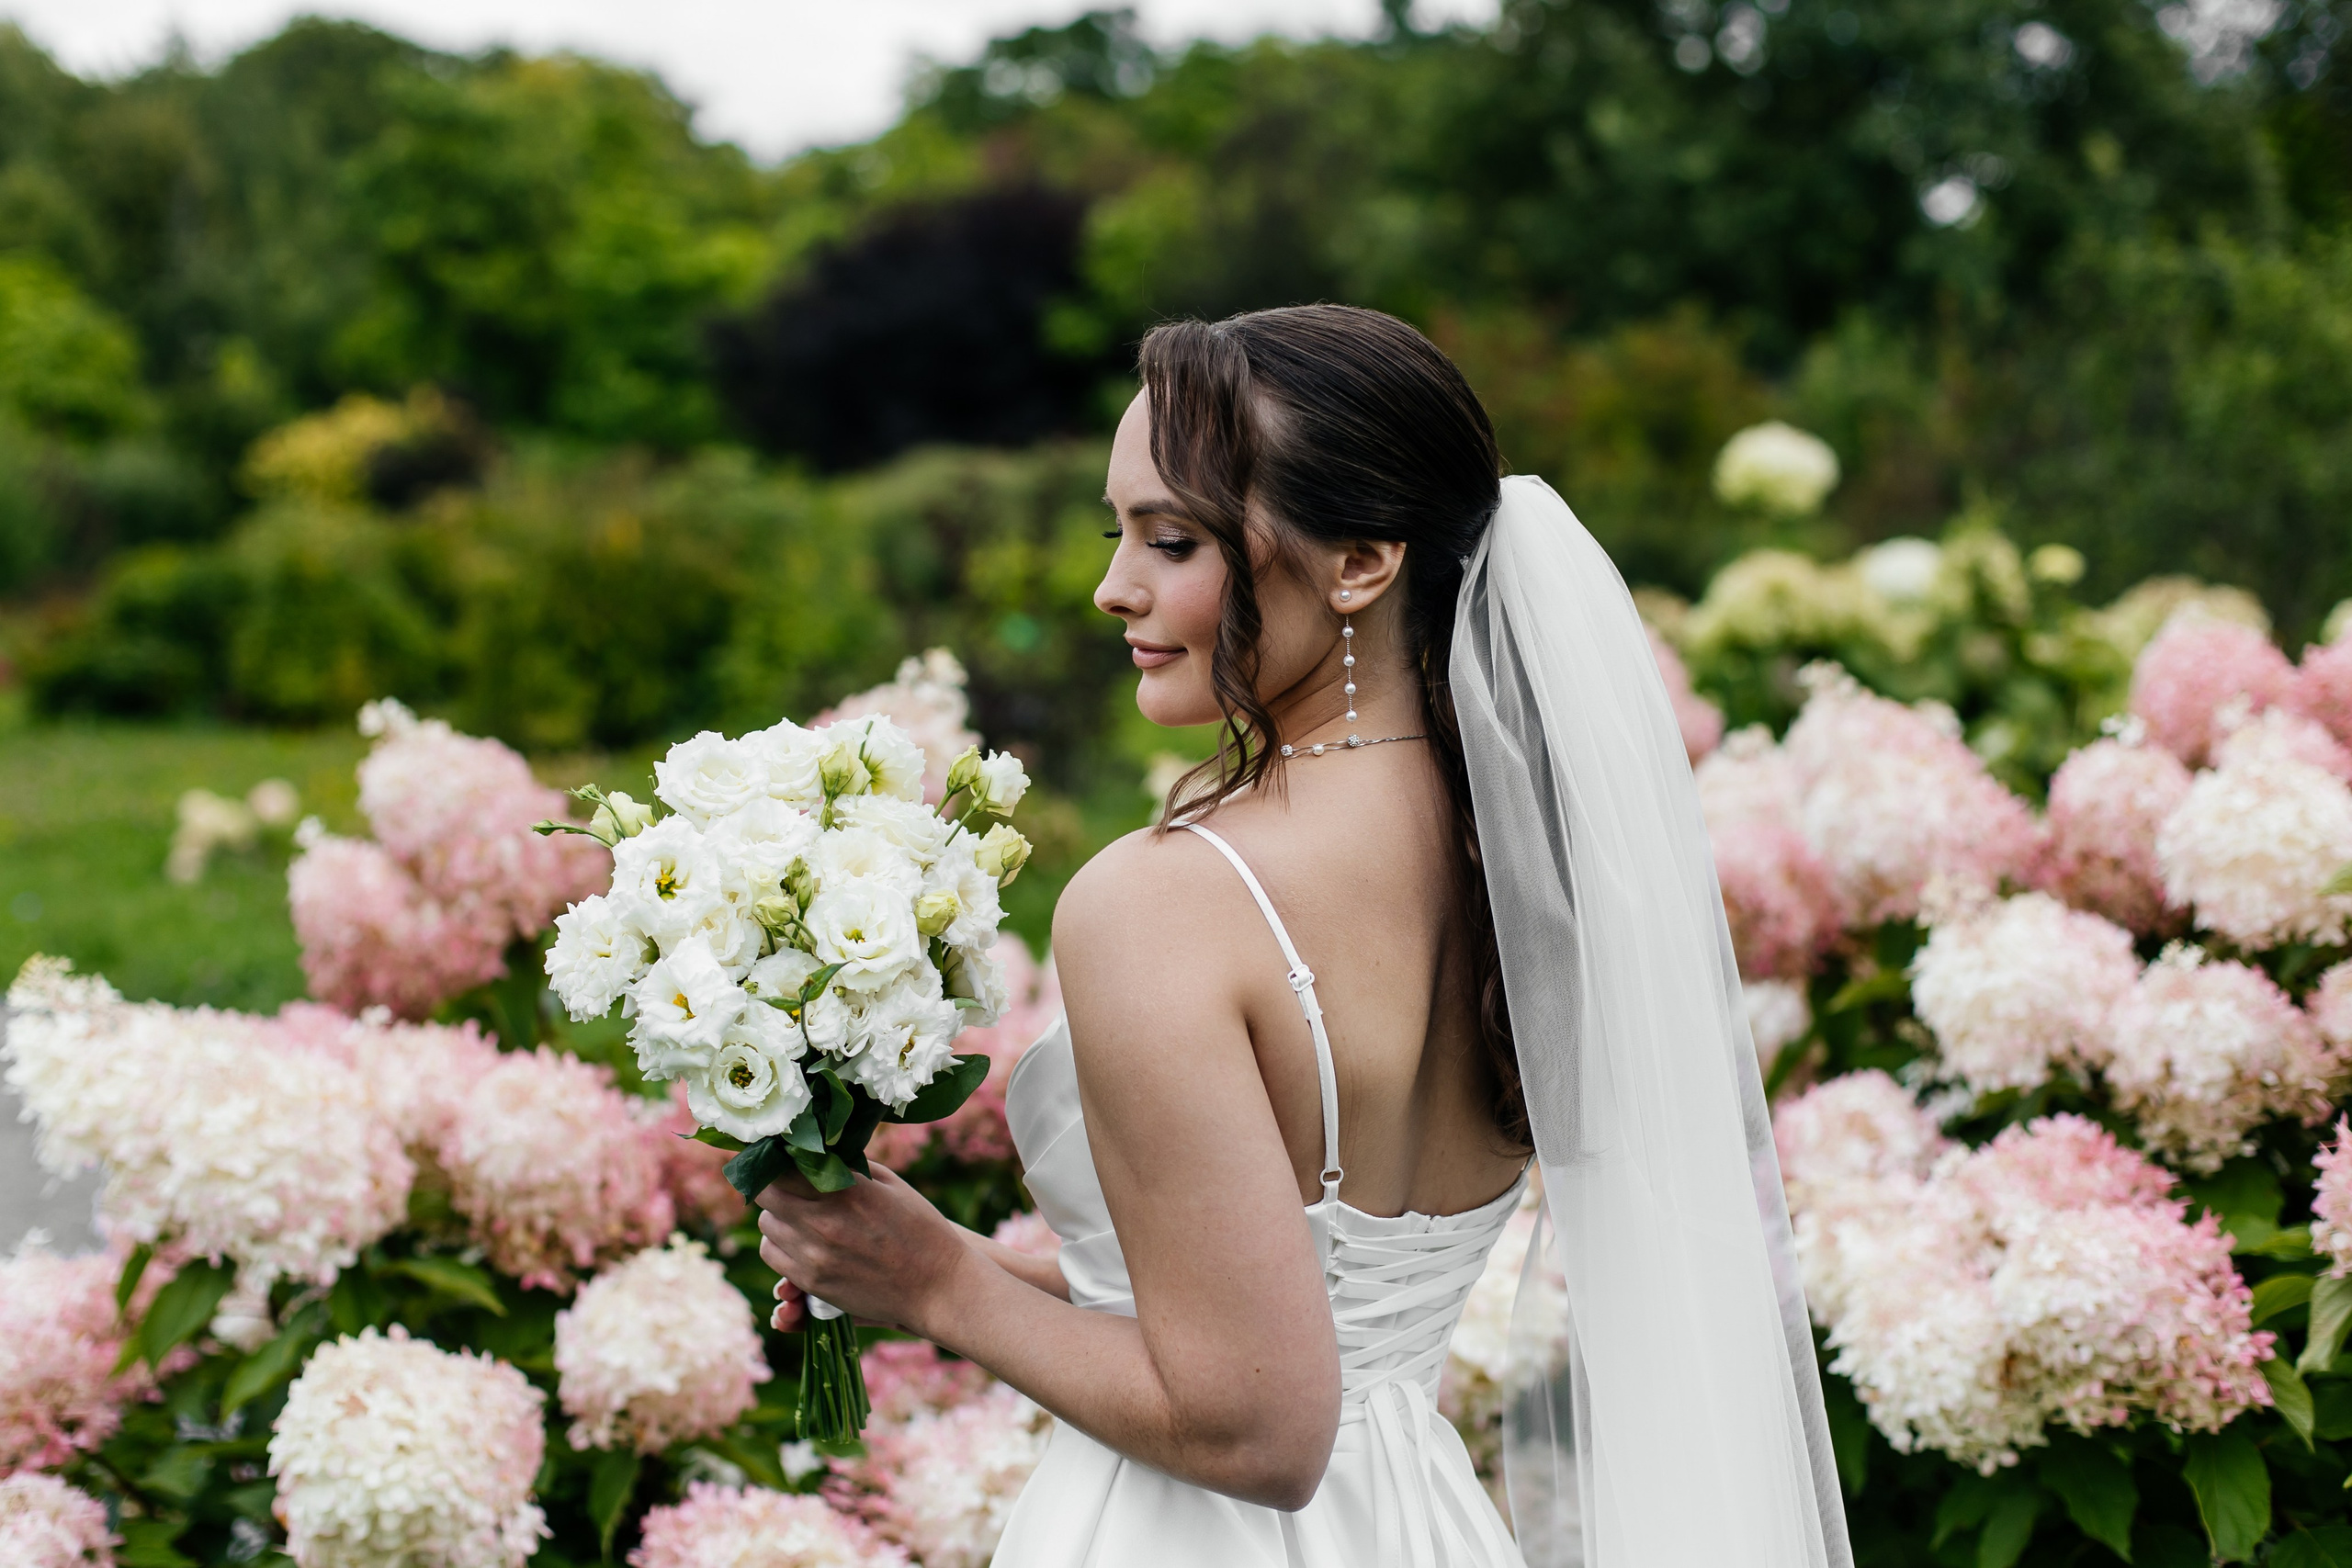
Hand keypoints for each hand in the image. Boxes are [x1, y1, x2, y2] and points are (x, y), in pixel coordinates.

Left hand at [755, 1164, 968, 1337]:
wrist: (938, 1286)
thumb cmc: (921, 1229)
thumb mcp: (890, 1184)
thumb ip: (848, 1166)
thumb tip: (816, 1151)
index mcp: (845, 1190)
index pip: (783, 1166)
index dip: (775, 1158)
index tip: (779, 1155)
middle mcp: (823, 1222)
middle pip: (766, 1196)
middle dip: (774, 1186)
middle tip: (788, 1185)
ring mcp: (815, 1256)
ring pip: (767, 1227)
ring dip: (777, 1217)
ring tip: (800, 1215)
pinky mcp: (813, 1282)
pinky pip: (774, 1258)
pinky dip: (781, 1246)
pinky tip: (803, 1241)